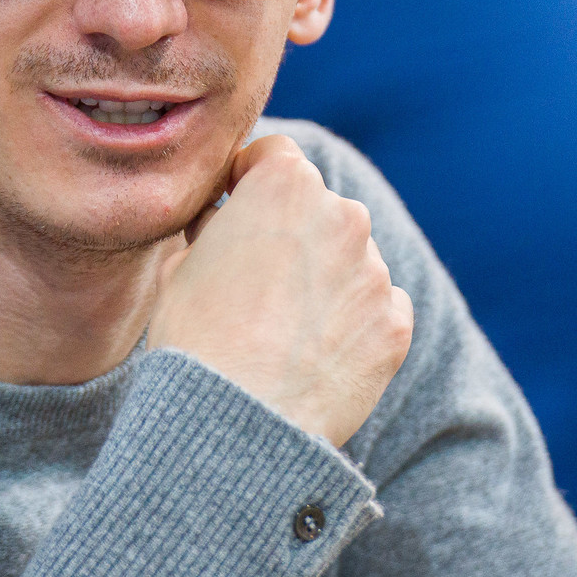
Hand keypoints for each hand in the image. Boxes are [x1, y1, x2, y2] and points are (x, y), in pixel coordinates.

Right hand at [148, 135, 412, 445]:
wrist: (237, 420)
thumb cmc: (196, 338)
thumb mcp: (180, 265)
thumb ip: (214, 228)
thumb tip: (225, 223)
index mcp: (285, 184)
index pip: (274, 156)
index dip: (250, 182)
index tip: (237, 210)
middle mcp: (343, 213)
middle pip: (319, 209)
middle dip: (294, 235)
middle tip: (258, 284)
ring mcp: (376, 270)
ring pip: (350, 261)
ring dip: (326, 281)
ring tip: (284, 332)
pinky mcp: (396, 323)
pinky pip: (377, 309)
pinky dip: (354, 324)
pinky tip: (316, 356)